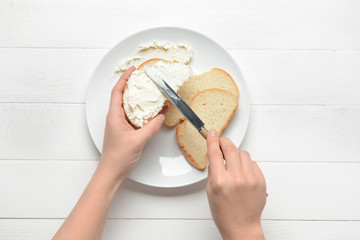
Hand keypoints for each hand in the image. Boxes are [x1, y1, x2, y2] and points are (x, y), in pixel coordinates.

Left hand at [98, 66, 164, 184]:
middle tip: (145, 78)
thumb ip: (151, 127)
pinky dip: (143, 112)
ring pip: (130, 106)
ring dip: (140, 99)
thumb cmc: (118, 157)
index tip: (133, 70)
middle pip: (124, 96)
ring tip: (151, 92)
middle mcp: (116, 118)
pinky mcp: (126, 131)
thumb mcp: (138, 140)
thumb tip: (160, 116)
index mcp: (114, 116)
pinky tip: (153, 112)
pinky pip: (135, 117)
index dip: (124, 78)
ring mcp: (120, 124)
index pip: (118, 92)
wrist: (112, 172)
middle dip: (133, 85)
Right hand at [206, 130, 266, 239]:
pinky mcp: (261, 181)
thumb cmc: (224, 212)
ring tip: (233, 165)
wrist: (241, 226)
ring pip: (243, 153)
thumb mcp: (210, 191)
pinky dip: (246, 165)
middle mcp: (236, 178)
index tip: (212, 133)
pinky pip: (253, 163)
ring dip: (236, 155)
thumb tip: (215, 153)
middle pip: (231, 148)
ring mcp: (251, 179)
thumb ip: (213, 171)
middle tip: (222, 143)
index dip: (213, 140)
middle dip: (225, 142)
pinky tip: (243, 174)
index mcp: (220, 181)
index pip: (215, 153)